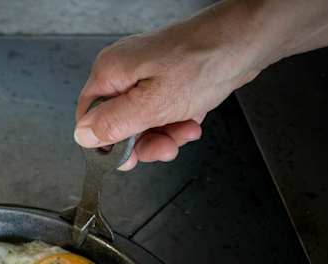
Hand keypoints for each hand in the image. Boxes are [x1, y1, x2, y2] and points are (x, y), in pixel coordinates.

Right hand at [74, 4, 264, 168]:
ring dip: (165, 136)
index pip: (89, 119)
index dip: (107, 144)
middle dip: (144, 142)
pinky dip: (176, 124)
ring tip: (184, 131)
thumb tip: (83, 137)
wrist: (244, 41)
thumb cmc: (202, 62)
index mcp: (110, 73)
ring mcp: (146, 77)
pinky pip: (162, 115)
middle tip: (164, 147)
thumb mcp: (151, 105)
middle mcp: (124, 74)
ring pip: (143, 124)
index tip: (128, 157)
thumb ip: (113, 124)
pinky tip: (191, 122)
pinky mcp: (167, 82)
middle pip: (119, 124)